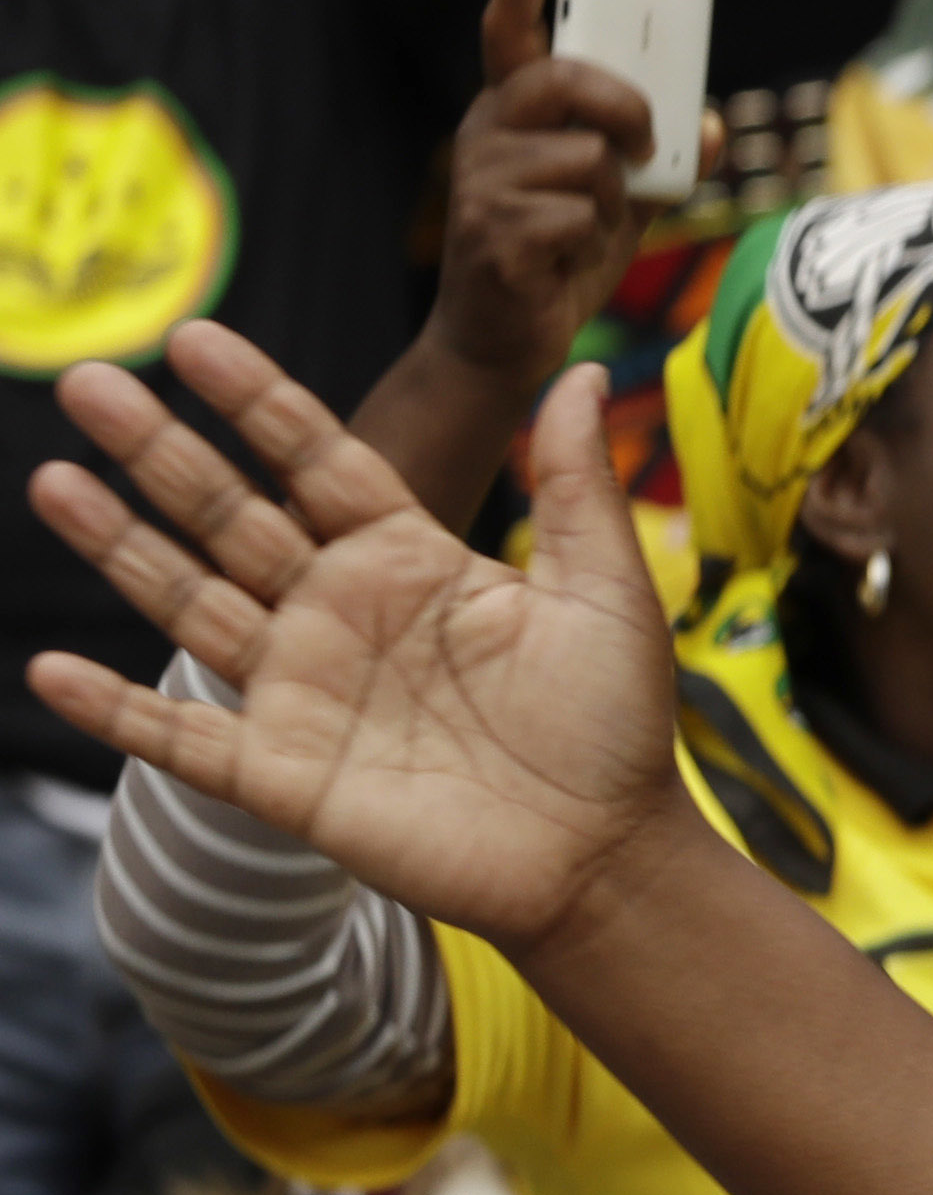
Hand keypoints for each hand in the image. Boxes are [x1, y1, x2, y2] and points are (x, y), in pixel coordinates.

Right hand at [29, 333, 684, 951]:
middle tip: (90, 381)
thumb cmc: (613, 725)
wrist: (606, 855)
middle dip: (160, 451)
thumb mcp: (607, 589)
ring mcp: (303, 690)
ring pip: (191, 602)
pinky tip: (51, 672)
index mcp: (410, 559)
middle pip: (231, 514)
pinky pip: (180, 738)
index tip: (192, 339)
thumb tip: (582, 373)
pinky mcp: (282, 773)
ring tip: (52, 480)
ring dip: (120, 546)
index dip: (256, 402)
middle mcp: (340, 613)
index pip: (316, 461)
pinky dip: (116, 711)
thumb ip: (578, 484)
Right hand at [433, 0, 707, 387]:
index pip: (510, 32)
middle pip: (563, 79)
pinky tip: (562, 262)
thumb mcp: (624, 202)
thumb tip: (709, 121)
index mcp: (513, 114)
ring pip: (588, 157)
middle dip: (624, 106)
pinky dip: (593, 243)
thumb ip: (663, 158)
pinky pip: (581, 215)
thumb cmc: (560, 258)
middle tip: (643, 143)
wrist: (506, 341)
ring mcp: (482, 179)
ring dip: (612, 200)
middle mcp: (486, 132)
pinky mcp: (492, 229)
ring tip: (584, 230)